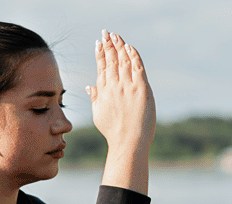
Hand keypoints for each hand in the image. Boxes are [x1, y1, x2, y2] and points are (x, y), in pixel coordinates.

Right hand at [87, 30, 155, 153]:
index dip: (100, 53)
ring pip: (123, 61)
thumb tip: (89, 86)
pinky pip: (137, 67)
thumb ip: (95, 98)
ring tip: (116, 36)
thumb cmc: (114, 132)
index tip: (99, 42)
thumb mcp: (99, 114)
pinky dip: (133, 56)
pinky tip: (130, 47)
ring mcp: (127, 87)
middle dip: (108, 45)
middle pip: (111, 60)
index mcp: (103, 92)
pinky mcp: (141, 89)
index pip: (101, 67)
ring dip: (120, 46)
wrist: (128, 142)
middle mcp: (114, 86)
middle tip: (107, 33)